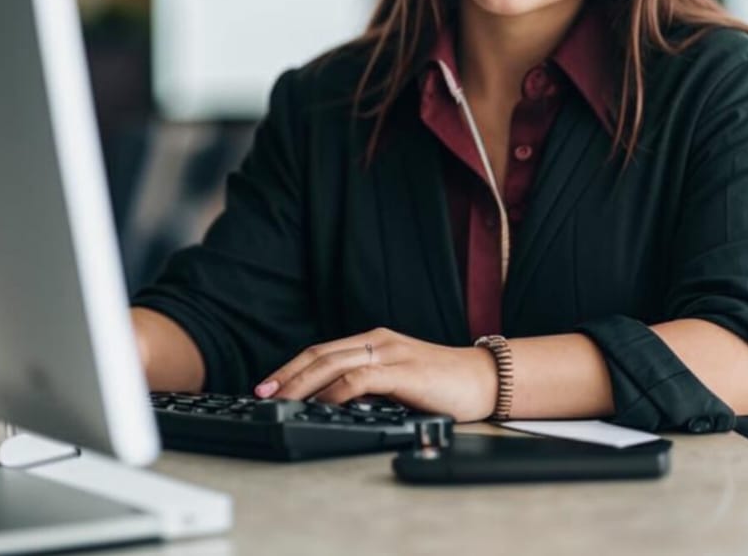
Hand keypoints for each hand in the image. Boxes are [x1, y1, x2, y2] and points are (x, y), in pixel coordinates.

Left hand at [254, 327, 498, 421]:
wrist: (485, 380)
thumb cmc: (445, 384)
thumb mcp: (398, 381)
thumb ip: (369, 386)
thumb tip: (332, 403)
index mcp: (374, 342)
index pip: (322, 352)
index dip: (292, 368)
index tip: (269, 386)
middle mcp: (378, 342)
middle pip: (319, 355)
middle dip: (287, 375)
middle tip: (262, 393)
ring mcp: (390, 354)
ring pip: (332, 364)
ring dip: (302, 384)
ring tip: (281, 400)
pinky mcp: (403, 371)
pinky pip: (359, 379)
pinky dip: (335, 391)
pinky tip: (321, 404)